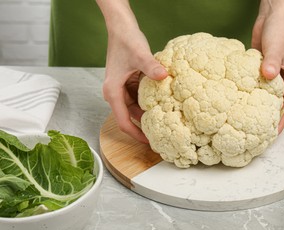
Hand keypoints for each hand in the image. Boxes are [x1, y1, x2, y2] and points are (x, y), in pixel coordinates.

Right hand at [97, 0, 167, 142]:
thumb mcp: (140, 54)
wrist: (121, 27)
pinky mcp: (129, 83)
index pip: (124, 122)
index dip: (136, 135)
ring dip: (149, 115)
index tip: (150, 143)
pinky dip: (150, 102)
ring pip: (136, 109)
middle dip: (145, 127)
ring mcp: (122, 89)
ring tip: (166, 123)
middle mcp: (116, 93)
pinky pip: (140, 99)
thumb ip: (151, 67)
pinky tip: (164, 105)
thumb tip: (164, 76)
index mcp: (113, 92)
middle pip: (130, 118)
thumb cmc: (125, 40)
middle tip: (163, 136)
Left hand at [252, 0, 283, 132]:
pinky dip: (251, 96)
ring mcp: (274, 78)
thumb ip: (272, 62)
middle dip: (268, 120)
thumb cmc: (280, 30)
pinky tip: (239, 105)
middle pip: (278, 107)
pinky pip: (257, 89)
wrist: (272, 16)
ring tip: (245, 125)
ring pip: (266, 99)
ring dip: (258, 109)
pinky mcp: (262, 73)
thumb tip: (268, 76)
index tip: (269, 137)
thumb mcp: (277, 47)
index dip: (279, 123)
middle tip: (254, 135)